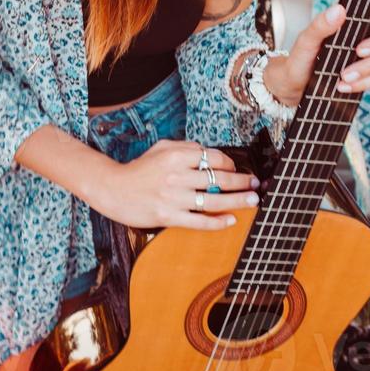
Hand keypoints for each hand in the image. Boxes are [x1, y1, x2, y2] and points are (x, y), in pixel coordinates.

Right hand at [90, 140, 258, 230]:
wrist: (113, 189)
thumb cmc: (139, 169)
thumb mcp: (160, 148)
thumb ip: (186, 148)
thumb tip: (210, 155)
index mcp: (176, 155)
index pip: (213, 158)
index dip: (230, 164)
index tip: (237, 169)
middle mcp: (177, 175)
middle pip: (219, 179)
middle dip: (242, 182)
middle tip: (256, 185)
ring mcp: (173, 197)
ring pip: (214, 201)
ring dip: (238, 201)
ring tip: (253, 201)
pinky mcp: (168, 216)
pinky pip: (199, 221)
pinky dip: (218, 222)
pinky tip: (231, 220)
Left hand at [264, 0, 369, 103]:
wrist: (293, 88)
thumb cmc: (299, 58)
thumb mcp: (305, 41)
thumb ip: (320, 25)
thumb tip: (339, 10)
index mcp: (354, 19)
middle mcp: (368, 34)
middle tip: (359, 51)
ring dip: (369, 67)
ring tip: (344, 76)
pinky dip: (364, 84)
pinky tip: (343, 86)